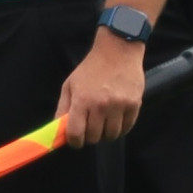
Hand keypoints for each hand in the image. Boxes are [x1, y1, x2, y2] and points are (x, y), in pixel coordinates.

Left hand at [57, 28, 147, 144]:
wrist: (118, 50)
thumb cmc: (91, 68)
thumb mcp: (70, 84)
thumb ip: (63, 107)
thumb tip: (58, 129)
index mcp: (82, 100)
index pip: (76, 133)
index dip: (75, 142)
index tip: (76, 141)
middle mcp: (100, 105)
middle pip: (94, 137)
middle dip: (90, 137)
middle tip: (91, 128)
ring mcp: (119, 105)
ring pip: (111, 135)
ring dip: (106, 134)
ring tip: (104, 123)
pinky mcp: (134, 104)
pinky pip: (127, 128)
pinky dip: (121, 128)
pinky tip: (116, 119)